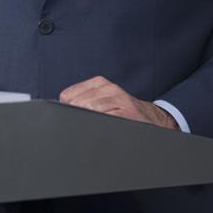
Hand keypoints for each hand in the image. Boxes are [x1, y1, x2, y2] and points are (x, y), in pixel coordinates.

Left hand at [59, 76, 175, 128]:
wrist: (152, 118)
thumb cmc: (121, 111)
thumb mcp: (102, 99)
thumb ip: (83, 101)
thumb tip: (60, 110)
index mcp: (99, 83)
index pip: (69, 95)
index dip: (65, 109)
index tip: (69, 118)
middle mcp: (109, 88)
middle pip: (78, 103)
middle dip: (75, 116)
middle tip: (79, 126)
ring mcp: (120, 99)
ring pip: (90, 109)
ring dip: (86, 122)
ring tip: (91, 128)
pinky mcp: (128, 113)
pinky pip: (106, 119)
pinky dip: (100, 126)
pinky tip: (102, 130)